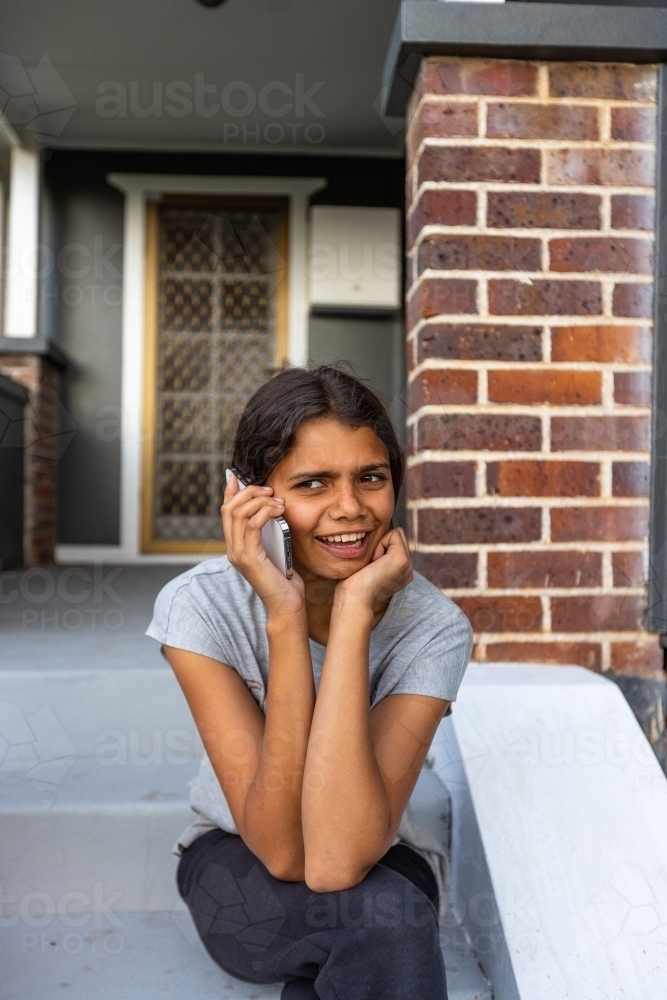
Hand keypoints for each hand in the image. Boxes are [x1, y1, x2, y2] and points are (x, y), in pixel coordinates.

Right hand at [221, 474, 304, 619]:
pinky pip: (252, 525)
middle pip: (229, 508)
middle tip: (269, 489)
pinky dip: (265, 512)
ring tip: (277, 501)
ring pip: (238, 513)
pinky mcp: (248, 558)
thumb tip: (273, 508)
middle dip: (249, 492)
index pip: (226, 512)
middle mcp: (231, 549)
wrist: (286, 604)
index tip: (235, 476)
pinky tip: (278, 511)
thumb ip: (269, 532)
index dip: (229, 492)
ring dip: (259, 500)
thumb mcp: (275, 548)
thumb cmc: (284, 579)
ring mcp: (237, 554)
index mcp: (235, 546)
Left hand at [334, 527, 412, 616]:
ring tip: (372, 564)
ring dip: (379, 545)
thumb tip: (375, 535)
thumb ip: (377, 553)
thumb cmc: (353, 585)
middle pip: (397, 536)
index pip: (395, 542)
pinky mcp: (403, 559)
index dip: (379, 547)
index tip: (369, 566)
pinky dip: (380, 544)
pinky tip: (374, 562)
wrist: (354, 599)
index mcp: (401, 571)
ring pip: (396, 534)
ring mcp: (408, 565)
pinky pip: (394, 534)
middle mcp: (408, 569)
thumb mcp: (369, 565)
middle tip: (371, 564)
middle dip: (381, 544)